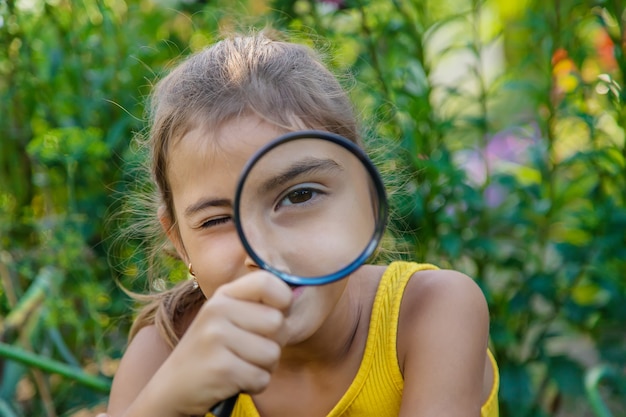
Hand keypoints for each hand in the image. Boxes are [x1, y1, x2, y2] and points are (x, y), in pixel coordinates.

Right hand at [148, 271, 292, 415]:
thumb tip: (297, 294)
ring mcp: (217, 339)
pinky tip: (233, 380)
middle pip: (278, 323)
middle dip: (273, 344)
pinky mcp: (221, 369)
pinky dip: (254, 385)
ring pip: (273, 354)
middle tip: (249, 350)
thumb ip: (256, 306)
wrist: (172, 388)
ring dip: (263, 367)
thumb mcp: (227, 318)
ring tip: (239, 365)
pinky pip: (262, 378)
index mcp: (223, 295)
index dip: (283, 300)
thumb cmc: (212, 351)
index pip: (268, 281)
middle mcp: (218, 311)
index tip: (276, 314)